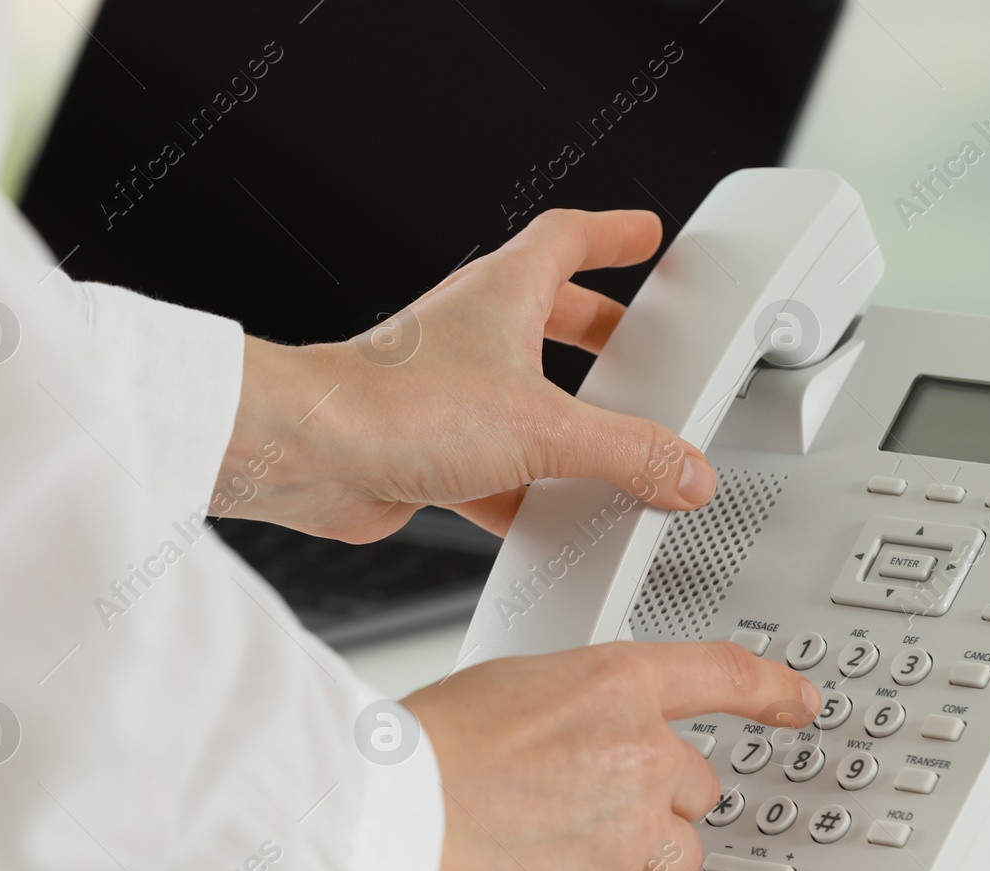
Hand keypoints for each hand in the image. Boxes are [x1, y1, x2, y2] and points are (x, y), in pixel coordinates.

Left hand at [216, 208, 719, 541]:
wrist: (309, 456)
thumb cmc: (395, 405)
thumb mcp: (543, 428)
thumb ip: (624, 451)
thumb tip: (680, 468)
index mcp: (504, 293)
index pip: (568, 238)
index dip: (613, 234)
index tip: (644, 235)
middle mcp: (473, 333)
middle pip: (551, 316)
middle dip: (598, 332)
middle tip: (635, 345)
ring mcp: (449, 390)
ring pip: (523, 394)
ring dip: (565, 416)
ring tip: (609, 440)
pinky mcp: (430, 448)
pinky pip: (496, 464)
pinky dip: (530, 487)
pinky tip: (555, 516)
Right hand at [403, 641, 821, 870]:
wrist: (395, 813)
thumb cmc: (435, 746)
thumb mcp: (520, 683)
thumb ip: (584, 704)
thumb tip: (596, 730)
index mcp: (617, 684)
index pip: (723, 676)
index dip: (772, 690)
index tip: (799, 703)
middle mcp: (641, 753)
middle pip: (696, 788)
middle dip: (654, 800)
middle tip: (580, 802)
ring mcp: (634, 829)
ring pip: (676, 854)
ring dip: (634, 854)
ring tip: (556, 842)